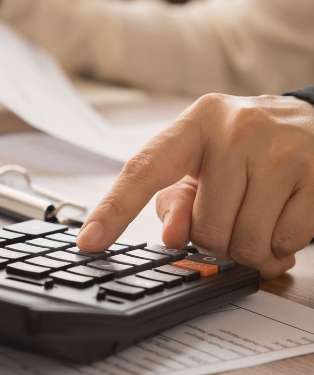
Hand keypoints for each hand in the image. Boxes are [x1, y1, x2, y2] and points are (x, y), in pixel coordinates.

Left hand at [76, 93, 313, 277]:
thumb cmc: (246, 150)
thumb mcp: (203, 165)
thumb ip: (177, 201)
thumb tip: (171, 237)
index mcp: (195, 124)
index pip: (143, 170)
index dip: (113, 210)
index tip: (88, 242)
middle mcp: (236, 129)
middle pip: (205, 226)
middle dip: (216, 241)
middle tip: (230, 222)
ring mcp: (282, 149)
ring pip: (246, 240)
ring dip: (251, 250)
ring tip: (258, 223)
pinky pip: (287, 241)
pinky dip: (282, 248)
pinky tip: (283, 223)